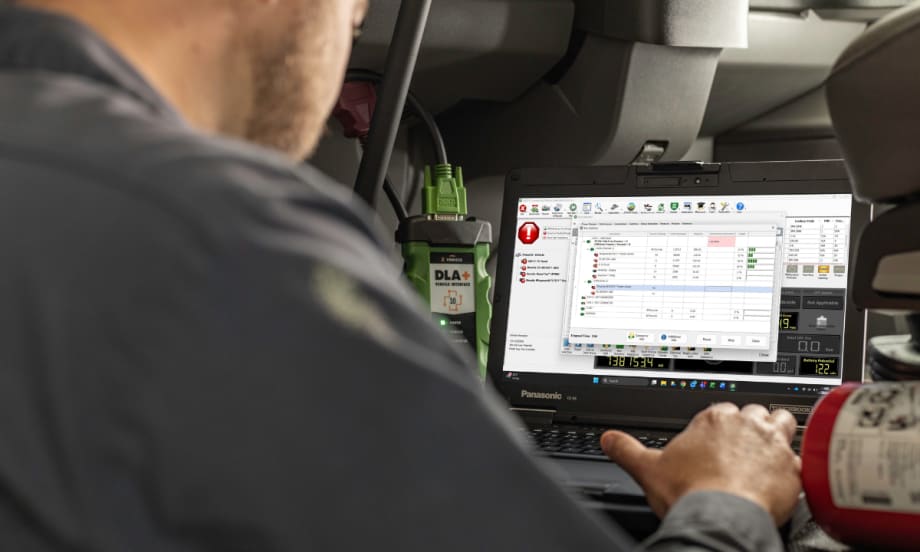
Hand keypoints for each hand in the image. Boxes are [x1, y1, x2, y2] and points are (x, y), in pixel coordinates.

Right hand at [601, 403, 800, 525]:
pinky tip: (787, 477)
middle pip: (754, 412)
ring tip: (769, 450)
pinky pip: (801, 458)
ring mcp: (771, 444)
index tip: (715, 440)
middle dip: (750, 426)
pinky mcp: (792, 468)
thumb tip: (609, 439)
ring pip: (782, 421)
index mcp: (712, 419)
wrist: (721, 516)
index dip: (719, 425)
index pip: (721, 410)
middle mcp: (745, 425)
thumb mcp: (648, 468)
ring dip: (777, 433)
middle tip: (741, 447)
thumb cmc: (690, 492)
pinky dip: (795, 466)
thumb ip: (626, 449)